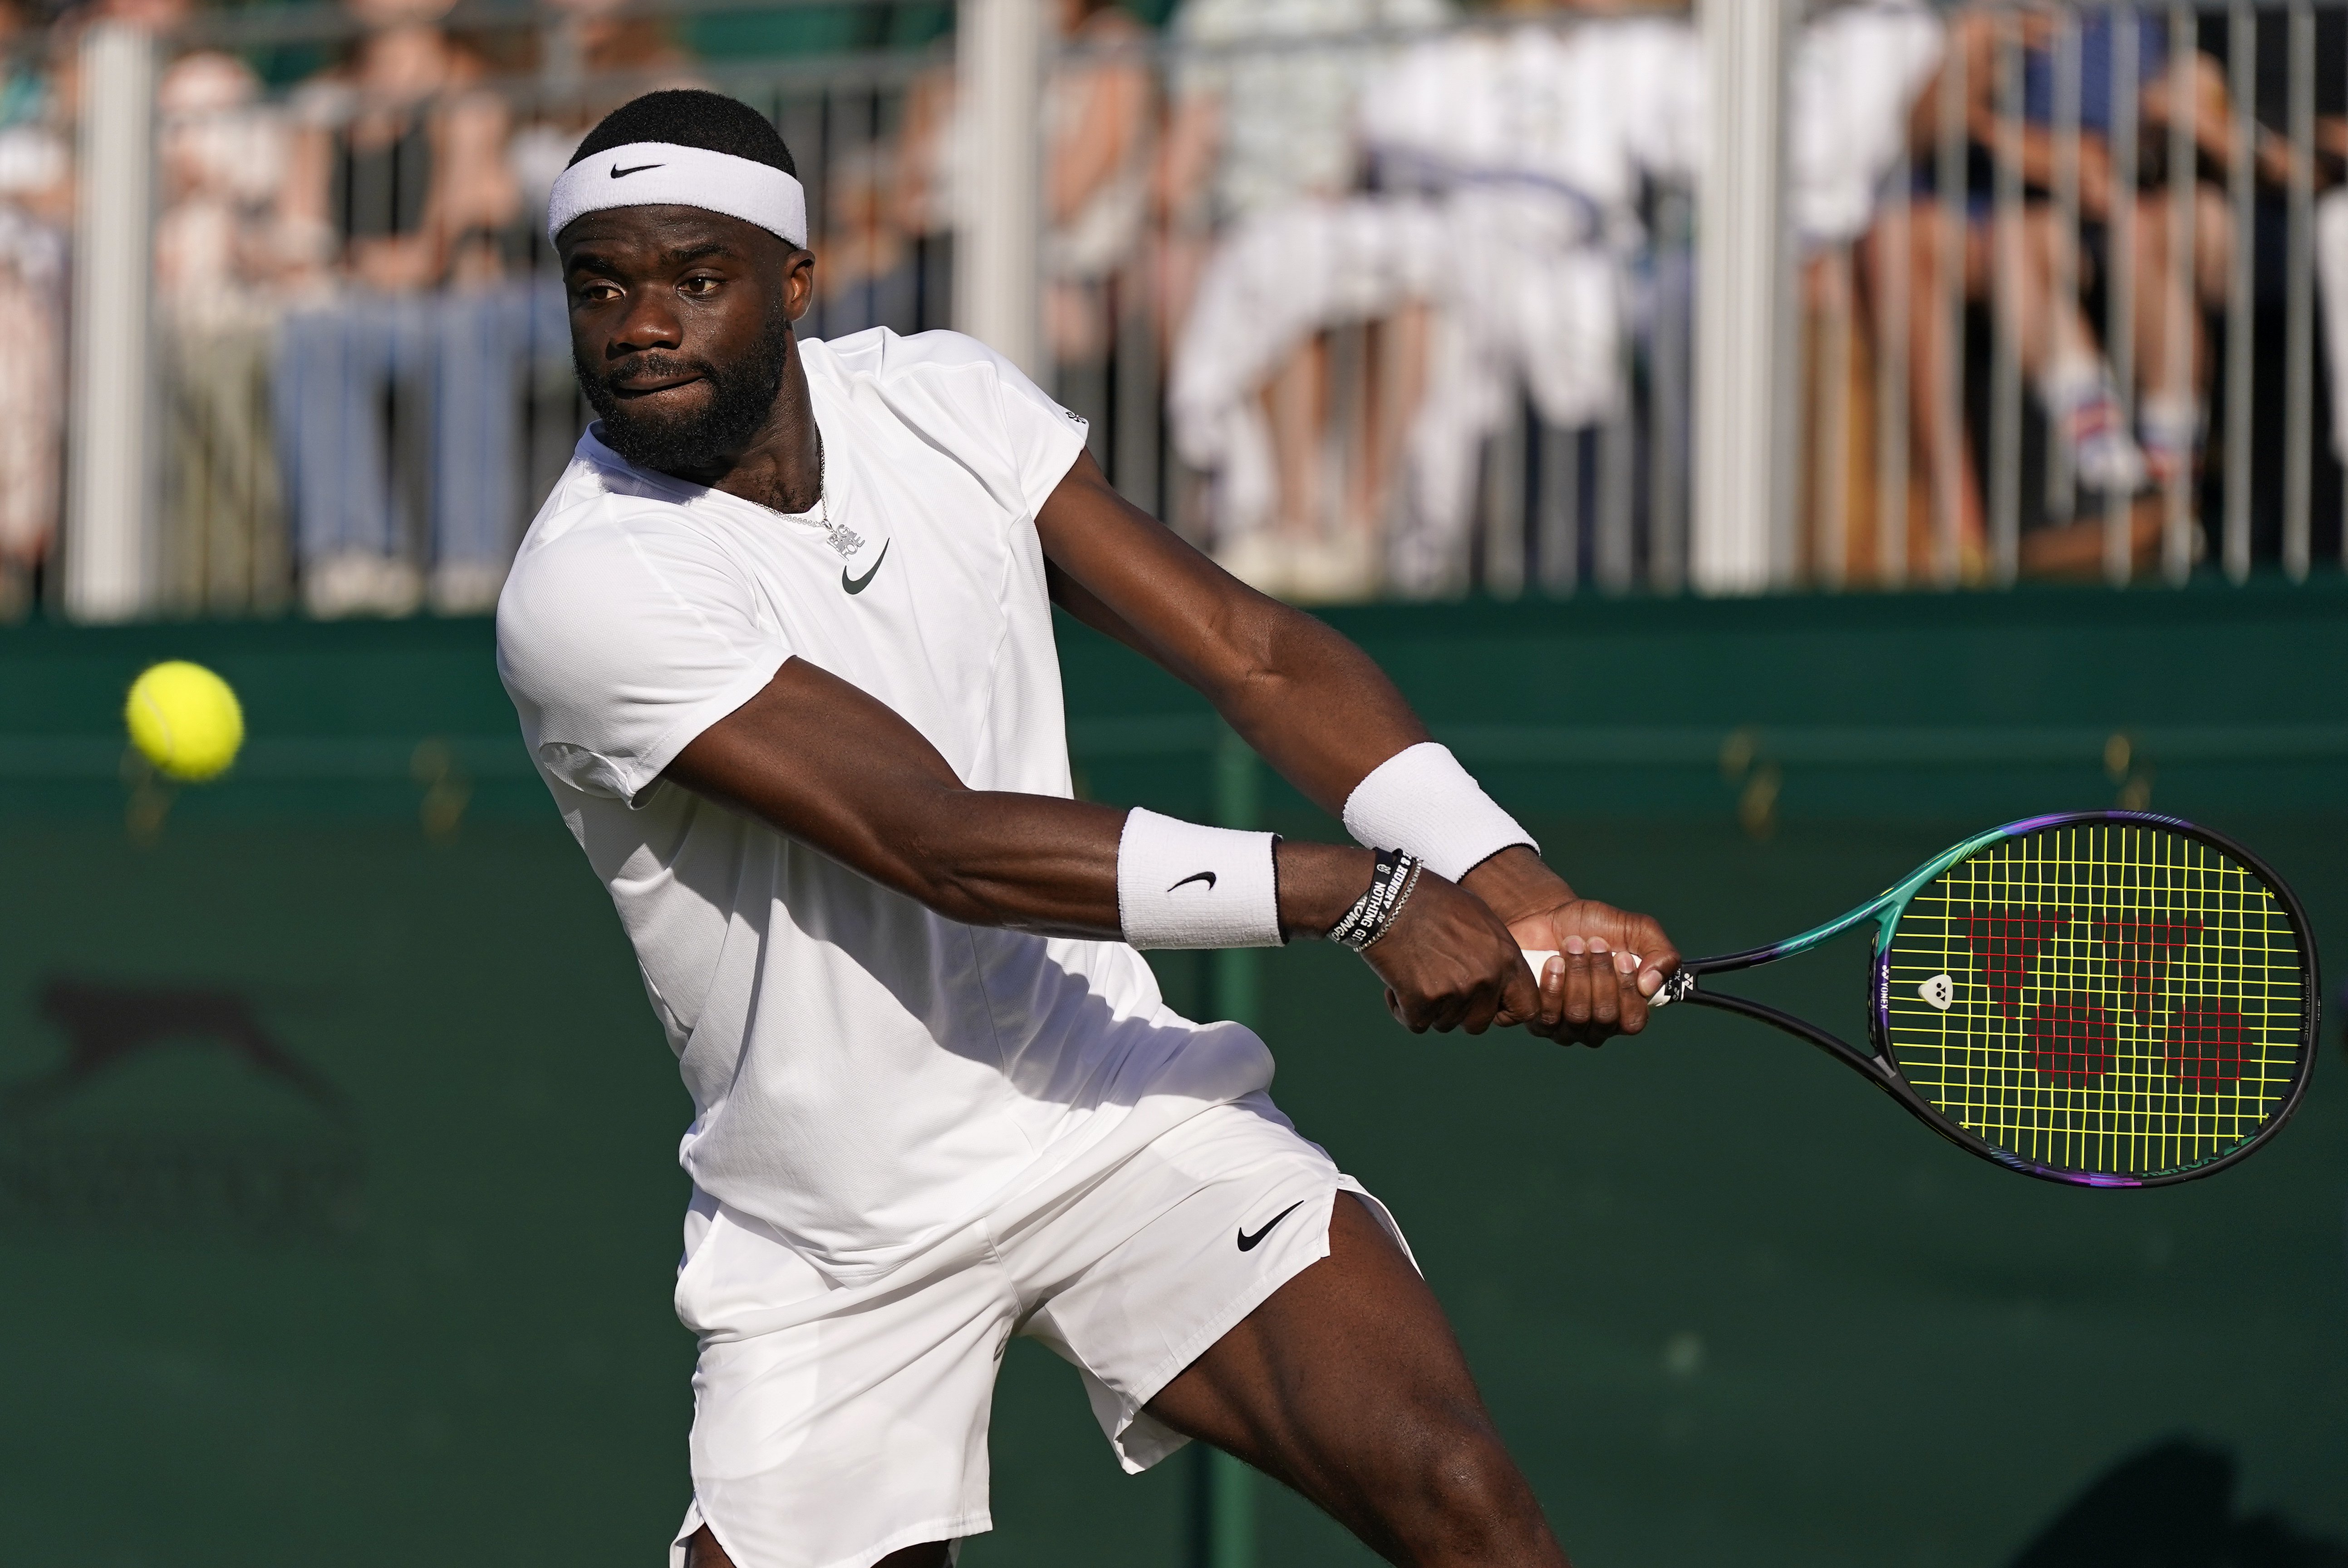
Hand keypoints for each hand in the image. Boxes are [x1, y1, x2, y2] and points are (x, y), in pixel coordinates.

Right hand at [1358, 869, 1540, 1034]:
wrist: (1389, 897)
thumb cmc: (1431, 901)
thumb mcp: (1478, 919)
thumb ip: (1494, 954)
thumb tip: (1498, 981)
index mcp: (1506, 957)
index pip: (1527, 1008)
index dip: (1507, 1013)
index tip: (1489, 1008)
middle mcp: (1486, 977)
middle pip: (1479, 1023)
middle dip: (1458, 1012)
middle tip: (1439, 988)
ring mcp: (1455, 991)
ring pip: (1444, 1023)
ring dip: (1429, 1007)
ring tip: (1415, 974)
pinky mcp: (1423, 1000)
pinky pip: (1416, 1023)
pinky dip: (1403, 1009)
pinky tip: (1396, 983)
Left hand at [1462, 847, 1679, 1047]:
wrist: (1547, 916)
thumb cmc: (1594, 926)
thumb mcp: (1636, 929)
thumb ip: (1660, 952)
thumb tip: (1650, 985)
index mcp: (1626, 1010)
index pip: (1633, 1021)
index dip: (1627, 991)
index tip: (1622, 956)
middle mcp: (1597, 1026)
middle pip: (1605, 1017)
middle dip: (1600, 975)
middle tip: (1593, 943)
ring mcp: (1566, 1027)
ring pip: (1577, 1016)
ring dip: (1577, 975)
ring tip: (1572, 945)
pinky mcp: (1537, 1020)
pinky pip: (1547, 1016)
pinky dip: (1553, 985)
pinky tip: (1553, 961)